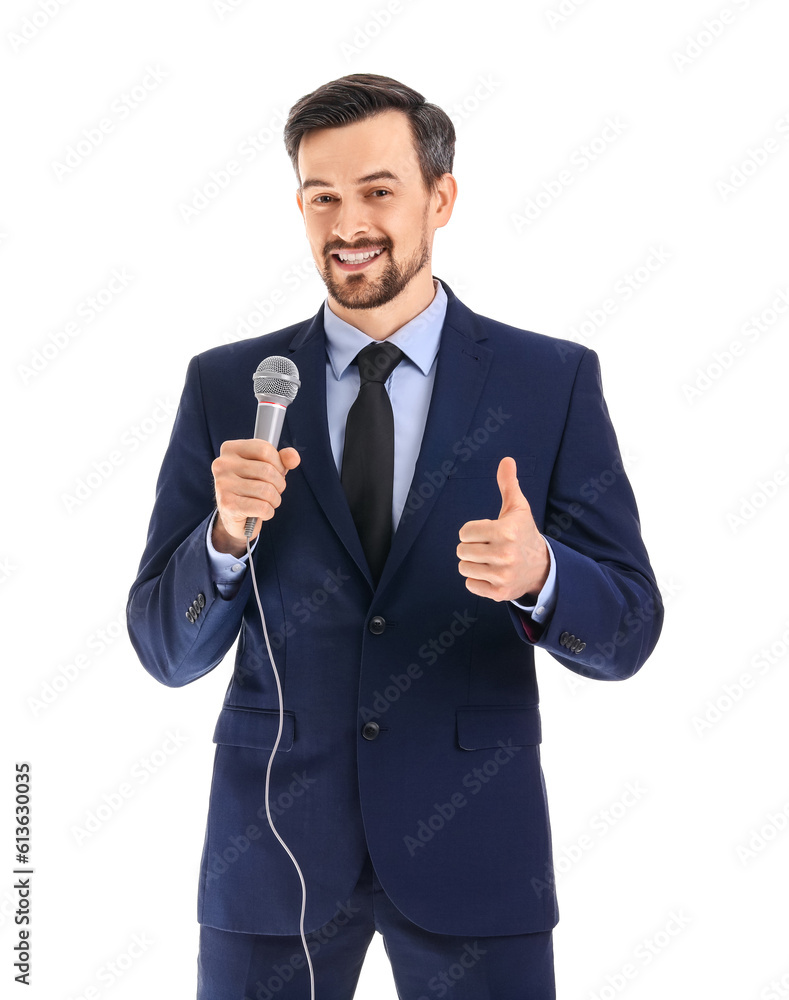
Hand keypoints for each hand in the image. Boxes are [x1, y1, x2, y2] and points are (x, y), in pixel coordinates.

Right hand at [211, 440, 300, 555]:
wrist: (233, 517)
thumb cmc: (251, 488)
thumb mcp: (267, 468)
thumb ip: (282, 459)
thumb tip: (293, 457)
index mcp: (230, 449)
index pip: (265, 449)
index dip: (279, 463)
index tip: (276, 473)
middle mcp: (222, 464)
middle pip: (267, 470)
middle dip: (279, 484)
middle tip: (273, 491)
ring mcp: (223, 484)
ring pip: (266, 490)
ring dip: (275, 500)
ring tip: (267, 502)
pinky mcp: (227, 505)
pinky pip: (262, 507)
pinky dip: (268, 512)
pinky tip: (260, 513)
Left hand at [456, 457, 548, 601]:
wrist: (542, 567)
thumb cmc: (523, 533)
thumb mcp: (518, 508)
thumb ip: (508, 484)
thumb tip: (506, 460)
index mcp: (506, 532)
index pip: (464, 532)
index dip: (472, 531)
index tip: (486, 533)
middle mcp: (505, 554)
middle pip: (462, 550)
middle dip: (472, 547)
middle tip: (488, 547)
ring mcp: (502, 576)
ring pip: (463, 567)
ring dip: (472, 563)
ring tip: (488, 560)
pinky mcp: (500, 593)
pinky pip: (470, 585)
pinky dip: (477, 580)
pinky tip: (491, 573)